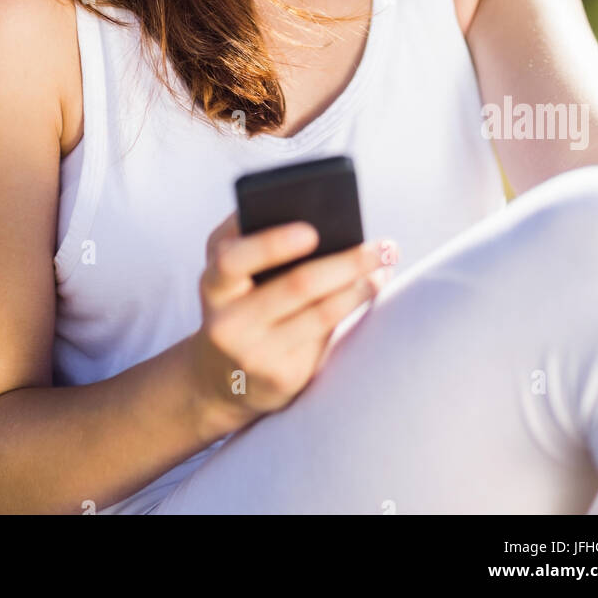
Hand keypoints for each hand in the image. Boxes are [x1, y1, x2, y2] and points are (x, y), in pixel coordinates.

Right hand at [188, 211, 398, 436]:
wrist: (220, 378)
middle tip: (383, 246)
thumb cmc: (238, 304)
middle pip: (296, 286)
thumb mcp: (230, 276)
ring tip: (384, 265)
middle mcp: (227, 322)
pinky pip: (326, 337)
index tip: (313, 231)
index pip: (233, 260)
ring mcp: (254, 354)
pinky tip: (370, 291)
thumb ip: (254, 246)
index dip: (272, 244)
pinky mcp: (281, 378)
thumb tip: (324, 219)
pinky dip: (353, 308)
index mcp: (213, 285)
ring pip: (321, 313)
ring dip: (361, 286)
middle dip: (346, 262)